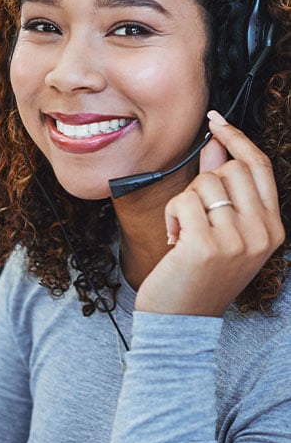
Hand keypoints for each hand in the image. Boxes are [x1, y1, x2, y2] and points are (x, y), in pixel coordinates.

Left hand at [136, 110, 284, 316]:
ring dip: (183, 204)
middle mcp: (261, 233)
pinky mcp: (206, 245)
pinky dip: (171, 217)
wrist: (181, 321)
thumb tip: (217, 146)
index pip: (260, 167)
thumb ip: (222, 188)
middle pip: (229, 170)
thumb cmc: (197, 275)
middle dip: (201, 185)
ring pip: (203, 184)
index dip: (237, 138)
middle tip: (194, 219)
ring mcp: (237, 240)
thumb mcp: (221, 232)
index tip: (216, 120)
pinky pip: (182, 202)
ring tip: (184, 234)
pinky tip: (174, 242)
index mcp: (272, 228)